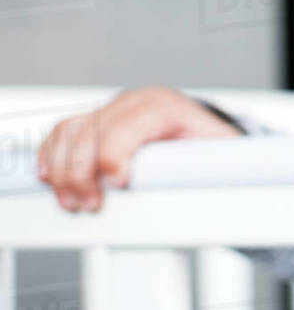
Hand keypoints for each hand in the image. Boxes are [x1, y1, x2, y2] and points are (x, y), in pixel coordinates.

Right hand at [37, 86, 241, 212]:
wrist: (202, 136)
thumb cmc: (213, 147)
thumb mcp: (221, 154)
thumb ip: (216, 166)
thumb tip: (224, 182)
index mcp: (164, 106)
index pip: (128, 124)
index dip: (115, 154)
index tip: (116, 183)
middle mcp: (133, 104)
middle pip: (91, 131)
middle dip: (84, 173)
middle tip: (90, 206)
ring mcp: (111, 111)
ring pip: (70, 133)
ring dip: (63, 170)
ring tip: (73, 202)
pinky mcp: (95, 124)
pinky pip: (62, 135)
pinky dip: (53, 158)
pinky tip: (52, 179)